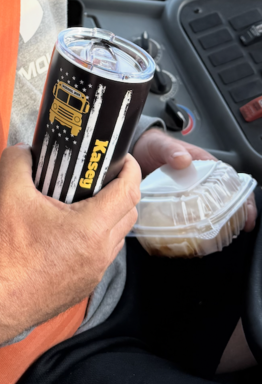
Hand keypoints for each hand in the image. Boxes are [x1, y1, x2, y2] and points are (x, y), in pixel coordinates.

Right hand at [0, 145, 140, 345]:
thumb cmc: (5, 251)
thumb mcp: (8, 193)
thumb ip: (17, 161)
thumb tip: (23, 150)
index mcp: (91, 228)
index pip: (129, 191)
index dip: (130, 169)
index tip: (121, 157)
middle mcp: (100, 253)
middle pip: (129, 214)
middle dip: (122, 190)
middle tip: (99, 176)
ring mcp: (93, 273)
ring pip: (116, 238)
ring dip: (109, 216)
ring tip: (82, 201)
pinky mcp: (82, 286)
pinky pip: (101, 256)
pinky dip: (95, 238)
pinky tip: (68, 230)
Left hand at [133, 127, 256, 230]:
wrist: (135, 151)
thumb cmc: (152, 145)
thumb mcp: (161, 145)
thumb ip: (172, 150)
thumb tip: (184, 159)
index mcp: (204, 164)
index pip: (232, 182)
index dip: (244, 198)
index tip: (248, 213)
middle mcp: (201, 180)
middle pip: (226, 199)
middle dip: (236, 216)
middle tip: (238, 231)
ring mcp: (190, 192)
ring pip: (212, 209)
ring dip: (219, 223)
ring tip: (221, 238)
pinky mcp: (178, 202)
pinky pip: (192, 215)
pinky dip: (197, 226)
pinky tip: (196, 236)